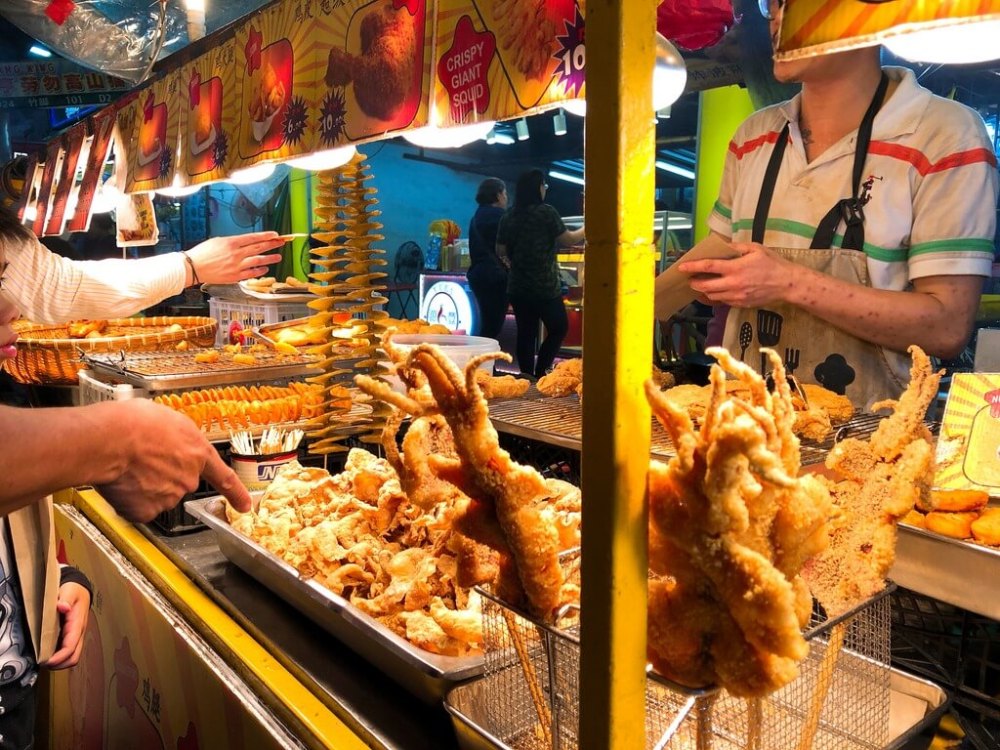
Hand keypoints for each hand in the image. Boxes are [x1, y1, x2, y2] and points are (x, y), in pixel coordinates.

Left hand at [41, 582, 89, 669]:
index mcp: (78, 624)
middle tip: (43, 664)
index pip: (71, 646)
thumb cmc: (74, 591)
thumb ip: (66, 599)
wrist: (80, 589)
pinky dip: (59, 657)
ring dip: (59, 663)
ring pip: (72, 656)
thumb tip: (63, 607)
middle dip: (59, 664)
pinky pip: (68, 652)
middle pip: (74, 657)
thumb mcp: (69, 591)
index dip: (60, 657)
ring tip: (44, 661)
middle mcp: (79, 633)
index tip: (46, 661)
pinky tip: (47, 654)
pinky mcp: (72, 636)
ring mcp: (76, 636)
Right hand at [94, 400, 250, 521]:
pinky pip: (138, 507)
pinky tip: (122, 482)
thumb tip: (169, 440)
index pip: (224, 477)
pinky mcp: (147, 510)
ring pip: (156, 494)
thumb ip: (177, 437)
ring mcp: (169, 496)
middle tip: (140, 459)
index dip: (236, 493)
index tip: (244, 505)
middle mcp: (188, 477)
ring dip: (143, 484)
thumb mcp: (167, 419)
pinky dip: (129, 499)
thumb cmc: (134, 422)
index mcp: (198, 452)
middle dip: (161, 474)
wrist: (110, 439)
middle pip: (178, 482)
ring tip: (127, 465)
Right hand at [185, 232, 285, 284]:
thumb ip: (233, 242)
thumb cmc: (203, 253)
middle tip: (281, 243)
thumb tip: (245, 242)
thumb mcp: (218, 241)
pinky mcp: (235, 276)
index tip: (275, 235)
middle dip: (272, 245)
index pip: (253, 237)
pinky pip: (251, 273)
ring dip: (270, 258)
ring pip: (258, 261)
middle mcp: (236, 254)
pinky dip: (260, 270)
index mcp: (231, 242)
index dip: (266, 236)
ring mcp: (236, 266)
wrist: (193, 267)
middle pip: (258, 248)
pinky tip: (265, 268)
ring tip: (278, 256)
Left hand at [677, 242, 793, 307]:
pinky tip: (715, 291)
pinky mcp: (740, 304)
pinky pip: (722, 302)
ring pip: (712, 296)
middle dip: (694, 283)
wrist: (787, 284)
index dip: (693, 267)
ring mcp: (736, 297)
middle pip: (705, 286)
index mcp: (736, 268)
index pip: (708, 267)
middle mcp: (733, 284)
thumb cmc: (772, 263)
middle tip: (690, 279)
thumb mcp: (755, 248)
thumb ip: (736, 247)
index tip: (682, 267)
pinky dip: (716, 297)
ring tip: (701, 285)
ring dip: (704, 291)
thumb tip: (721, 245)